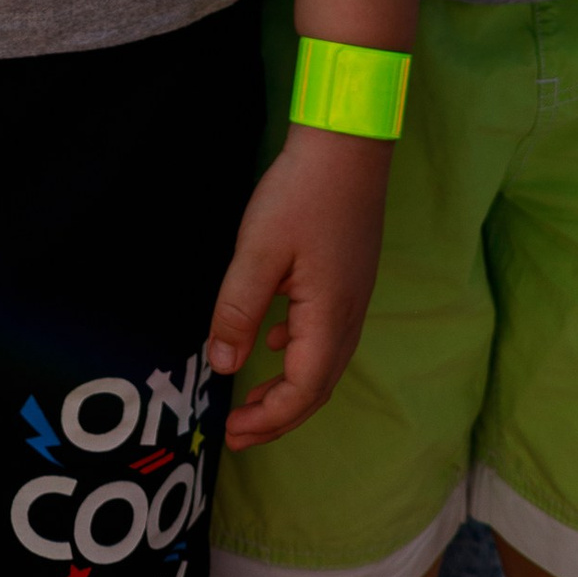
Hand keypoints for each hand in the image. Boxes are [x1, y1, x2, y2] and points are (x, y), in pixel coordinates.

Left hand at [207, 125, 390, 449]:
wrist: (348, 143)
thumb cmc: (302, 192)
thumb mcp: (258, 250)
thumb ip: (239, 311)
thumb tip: (222, 367)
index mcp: (329, 318)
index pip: (302, 392)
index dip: (268, 420)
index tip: (232, 431)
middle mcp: (350, 316)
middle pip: (318, 388)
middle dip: (278, 417)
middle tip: (239, 433)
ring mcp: (355, 296)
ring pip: (324, 363)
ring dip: (290, 389)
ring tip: (255, 398)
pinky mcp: (350, 276)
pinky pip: (327, 334)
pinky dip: (300, 354)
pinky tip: (277, 339)